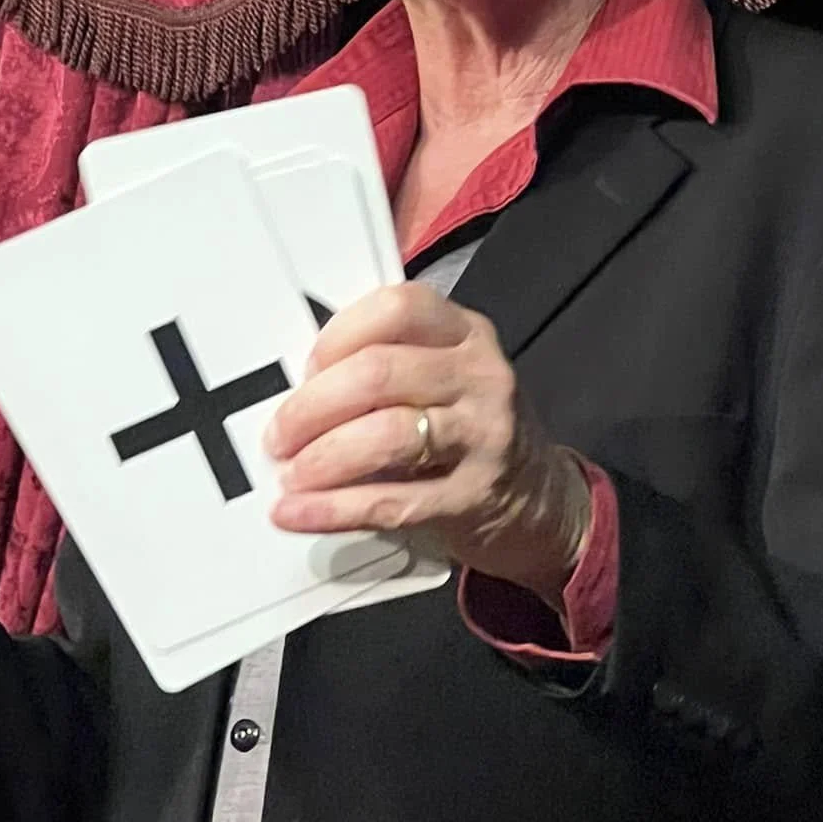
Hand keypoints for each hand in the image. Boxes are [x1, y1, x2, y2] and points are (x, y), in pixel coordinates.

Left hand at [264, 283, 590, 605]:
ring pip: (386, 434)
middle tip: (280, 435)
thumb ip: (389, 364)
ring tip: (292, 474)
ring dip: (323, 456)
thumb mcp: (446, 378)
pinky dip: (335, 508)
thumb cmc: (471, 430)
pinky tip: (301, 512)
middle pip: (379, 373)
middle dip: (312, 407)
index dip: (337, 337)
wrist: (542, 502)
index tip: (305, 370)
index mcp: (465, 334)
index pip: (396, 309)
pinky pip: (393, 500)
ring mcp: (483, 435)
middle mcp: (479, 376)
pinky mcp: (473, 496)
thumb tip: (300, 383)